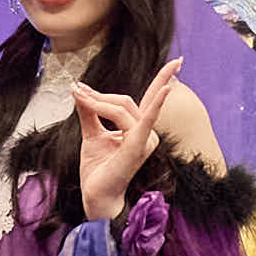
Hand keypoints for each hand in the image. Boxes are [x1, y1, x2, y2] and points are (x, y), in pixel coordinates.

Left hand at [72, 82, 157, 221]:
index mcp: (139, 129)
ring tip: (79, 97)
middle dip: (99, 95)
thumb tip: (79, 89)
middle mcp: (147, 134)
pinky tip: (168, 89)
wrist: (95, 195)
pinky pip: (144, 121)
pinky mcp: (138, 147)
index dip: (166, 78)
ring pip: (121, 107)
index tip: (178, 61)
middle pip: (124, 100)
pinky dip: (155, 105)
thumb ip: (89, 112)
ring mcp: (145, 141)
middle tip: (77, 90)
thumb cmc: (98, 169)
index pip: (153, 98)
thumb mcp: (91, 134)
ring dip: (97, 100)